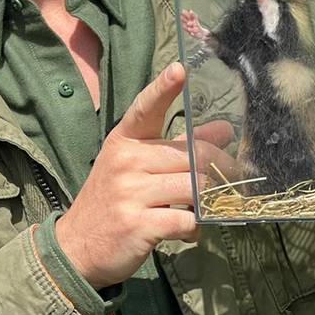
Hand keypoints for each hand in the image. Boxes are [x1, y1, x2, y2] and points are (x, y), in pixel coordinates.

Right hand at [54, 62, 232, 289]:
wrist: (77, 245)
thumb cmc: (112, 201)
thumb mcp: (136, 168)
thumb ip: (178, 147)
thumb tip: (223, 130)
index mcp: (123, 141)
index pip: (145, 109)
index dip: (163, 89)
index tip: (179, 69)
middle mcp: (126, 161)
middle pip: (191, 155)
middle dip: (222, 166)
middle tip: (237, 176)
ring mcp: (130, 192)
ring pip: (194, 187)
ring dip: (212, 200)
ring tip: (210, 207)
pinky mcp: (139, 223)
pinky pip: (186, 219)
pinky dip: (196, 227)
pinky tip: (188, 229)